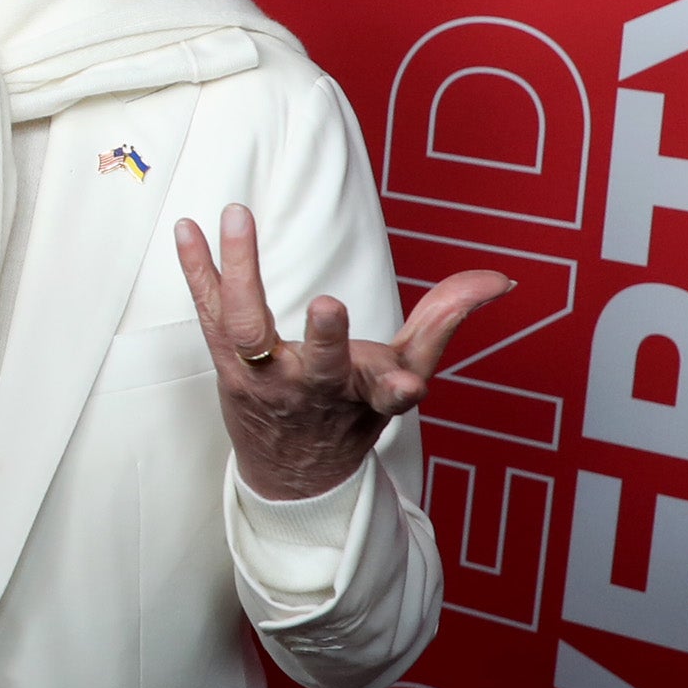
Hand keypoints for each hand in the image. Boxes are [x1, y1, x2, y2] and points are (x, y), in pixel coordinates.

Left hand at [176, 208, 510, 504]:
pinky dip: (197, 269)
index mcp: (364, 397)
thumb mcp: (407, 374)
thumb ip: (446, 320)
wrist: (290, 472)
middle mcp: (313, 390)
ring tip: (238, 215)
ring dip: (241, 272)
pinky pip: (209, 312)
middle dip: (325, 341)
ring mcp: (265, 378)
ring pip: (247, 330)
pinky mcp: (227, 363)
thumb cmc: (352, 411)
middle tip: (330, 306)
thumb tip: (500, 278)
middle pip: (316, 367)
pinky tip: (187, 228)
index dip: (400, 389)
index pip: (389, 396)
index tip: (412, 388)